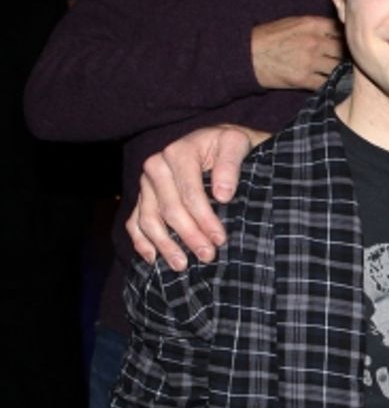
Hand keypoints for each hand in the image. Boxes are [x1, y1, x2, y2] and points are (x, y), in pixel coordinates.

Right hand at [126, 124, 264, 269]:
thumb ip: (230, 164)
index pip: (190, 194)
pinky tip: (153, 259)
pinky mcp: (142, 196)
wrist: (215, 142)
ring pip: (149, 220)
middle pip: (170, 210)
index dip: (205, 219)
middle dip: (189, 236)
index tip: (220, 239)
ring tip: (182, 265)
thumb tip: (222, 194)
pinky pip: (134, 222)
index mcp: (178, 153)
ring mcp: (146, 184)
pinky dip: (141, 242)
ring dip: (165, 245)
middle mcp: (156, 166)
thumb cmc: (228, 145)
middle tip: (208, 256)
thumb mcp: (236, 144)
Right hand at [251, 14, 343, 89]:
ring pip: (338, 68)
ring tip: (339, 73)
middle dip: (346, 55)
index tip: (346, 42)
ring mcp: (310, 61)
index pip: (341, 29)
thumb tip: (338, 29)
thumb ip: (316, 25)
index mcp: (312, 24)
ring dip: (339, 71)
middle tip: (347, 60)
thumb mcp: (293, 22)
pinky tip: (329, 83)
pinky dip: (329, 84)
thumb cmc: (268, 37)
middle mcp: (314, 41)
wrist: (247, 56)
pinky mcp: (303, 79)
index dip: (345, 37)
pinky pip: (326, 83)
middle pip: (343, 49)